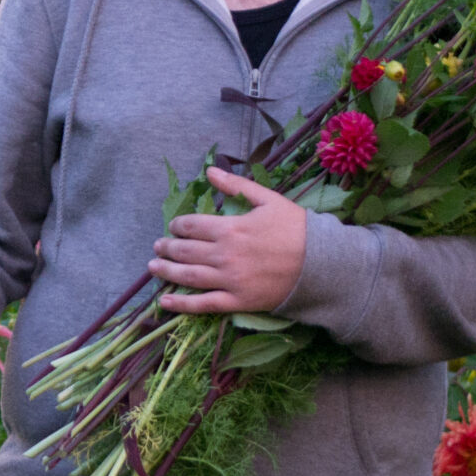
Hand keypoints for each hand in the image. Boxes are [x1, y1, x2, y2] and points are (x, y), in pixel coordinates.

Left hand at [151, 166, 307, 314]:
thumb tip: (210, 170)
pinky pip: (203, 305)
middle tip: (157, 246)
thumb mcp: (268, 200)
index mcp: (230, 228)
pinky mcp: (238, 301)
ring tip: (153, 267)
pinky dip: (181, 304)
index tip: (174, 227)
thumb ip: (237, 186)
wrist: (322, 264)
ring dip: (166, 271)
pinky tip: (164, 301)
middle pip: (185, 250)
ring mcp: (229, 280)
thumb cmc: (297, 229)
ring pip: (188, 276)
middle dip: (167, 247)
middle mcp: (224, 255)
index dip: (178, 226)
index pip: (192, 225)